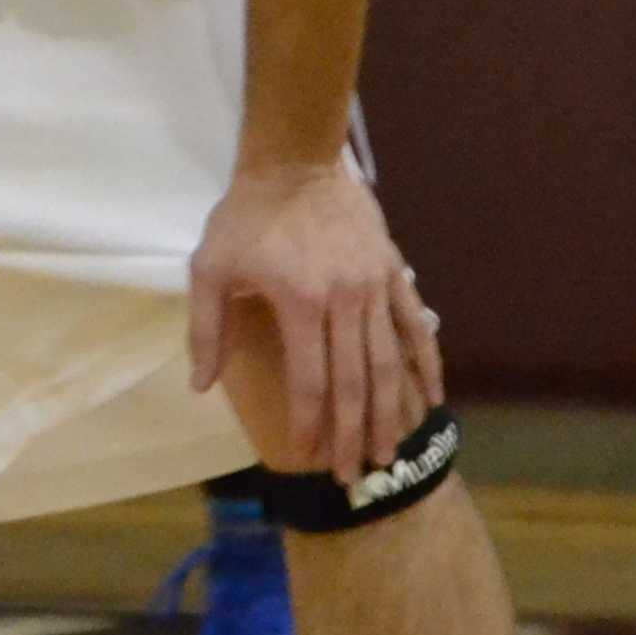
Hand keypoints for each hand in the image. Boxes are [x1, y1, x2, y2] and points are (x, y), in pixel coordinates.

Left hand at [190, 160, 447, 482]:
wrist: (295, 159)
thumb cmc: (246, 215)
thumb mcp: (209, 268)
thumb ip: (205, 330)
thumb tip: (201, 387)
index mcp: (299, 302)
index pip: (310, 382)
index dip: (310, 425)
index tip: (307, 456)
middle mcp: (344, 300)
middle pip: (354, 382)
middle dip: (353, 435)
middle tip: (353, 475)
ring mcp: (374, 285)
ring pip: (389, 361)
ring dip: (390, 411)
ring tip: (389, 450)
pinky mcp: (392, 270)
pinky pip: (413, 324)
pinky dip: (426, 362)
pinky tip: (435, 396)